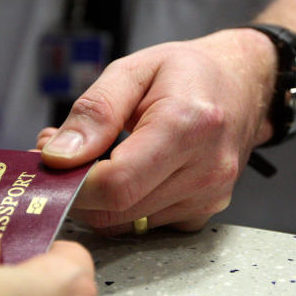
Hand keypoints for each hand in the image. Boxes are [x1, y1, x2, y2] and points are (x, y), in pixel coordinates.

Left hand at [37, 29, 275, 234]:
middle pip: (118, 210)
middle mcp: (206, 169)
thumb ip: (95, 111)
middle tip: (63, 154)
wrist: (244, 85)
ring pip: (127, 223)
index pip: (117, 182)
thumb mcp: (134, 70)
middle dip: (78, 189)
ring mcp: (209, 197)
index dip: (73, 181)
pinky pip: (145, 225)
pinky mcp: (204, 213)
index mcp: (188, 125)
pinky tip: (124, 173)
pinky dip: (123, 206)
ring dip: (98, 199)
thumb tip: (59, 155)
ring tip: (95, 157)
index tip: (51, 161)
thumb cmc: (189, 72)